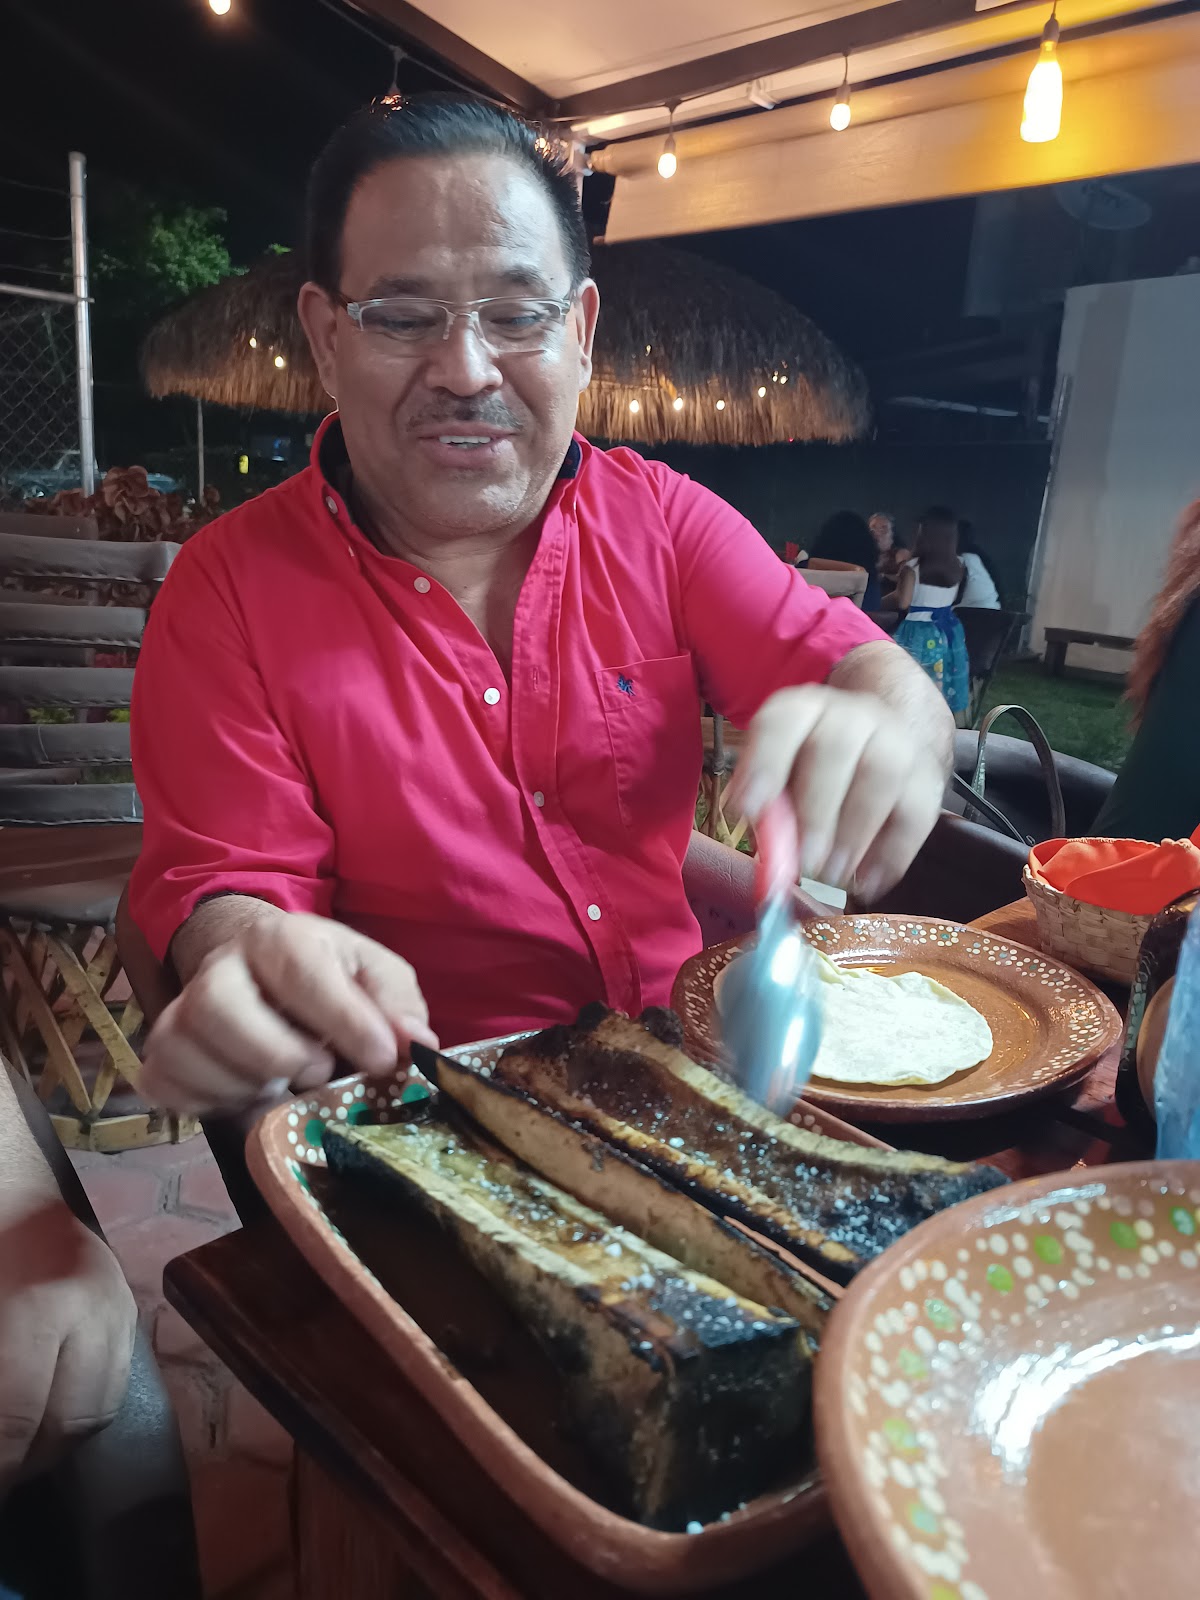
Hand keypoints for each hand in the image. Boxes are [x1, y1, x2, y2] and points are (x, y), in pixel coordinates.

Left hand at [0, 1201, 135, 1493]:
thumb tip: (0, 1431)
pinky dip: (78, 1407)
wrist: (13, 1181)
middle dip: (26, 1463)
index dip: (0, 1465)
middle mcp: (94, 1312)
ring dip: (56, 1442)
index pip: (15, 1424)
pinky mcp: (129, 1304)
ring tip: (20, 1449)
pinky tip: (45, 1412)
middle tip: (3, 1474)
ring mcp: (120, 1305)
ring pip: (98, 1409)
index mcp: (39, 1310)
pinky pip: (113, 1379)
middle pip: (68, 1426)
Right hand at [142, 912, 437, 1113]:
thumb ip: (396, 1003)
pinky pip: (166, 1086)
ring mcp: (181, 1011)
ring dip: (245, 1084)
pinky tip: (246, 1094)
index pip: (301, 973)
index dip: (344, 1020)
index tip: (381, 1059)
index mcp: (278, 939)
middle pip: (218, 1008)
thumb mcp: (372, 972)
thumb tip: (414, 1042)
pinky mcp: (161, 1054)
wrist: (254, 966)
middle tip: (320, 1071)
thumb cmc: (324, 973)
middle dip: (278, 1053)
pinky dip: (209, 1102)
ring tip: (285, 1083)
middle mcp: (219, 969)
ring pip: (187, 1052)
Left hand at [728, 684, 945, 899]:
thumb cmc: (815, 770)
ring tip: (833, 874)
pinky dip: (891, 855)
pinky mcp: (926, 778)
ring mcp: (896, 742)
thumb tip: (768, 852)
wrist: (882, 744)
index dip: (764, 763)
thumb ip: (770, 808)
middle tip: (803, 860)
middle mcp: (852, 716)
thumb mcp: (782, 777)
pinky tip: (867, 884)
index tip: (748, 809)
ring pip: (882, 775)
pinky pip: (917, 814)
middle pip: (835, 748)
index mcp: (804, 711)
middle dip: (815, 809)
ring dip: (855, 831)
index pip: (783, 721)